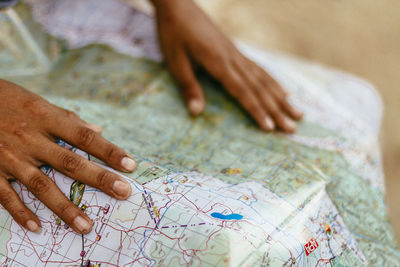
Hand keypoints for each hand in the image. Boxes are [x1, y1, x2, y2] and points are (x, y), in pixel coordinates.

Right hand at [0, 79, 136, 233]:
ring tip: (85, 225)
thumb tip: (97, 131)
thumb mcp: (39, 103)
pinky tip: (38, 227)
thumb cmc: (8, 100)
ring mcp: (9, 157)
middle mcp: (30, 139)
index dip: (109, 151)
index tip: (130, 164)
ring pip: (41, 186)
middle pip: (70, 162)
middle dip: (99, 179)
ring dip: (64, 208)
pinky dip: (21, 213)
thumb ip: (68, 119)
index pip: (84, 137)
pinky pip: (6, 196)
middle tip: (123, 192)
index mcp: (45, 119)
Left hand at [152, 0, 301, 131]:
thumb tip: (196, 112)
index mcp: (219, 62)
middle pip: (259, 88)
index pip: (242, 91)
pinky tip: (283, 90)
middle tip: (293, 127)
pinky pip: (259, 69)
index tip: (270, 128)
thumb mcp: (175, 61)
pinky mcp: (235, 51)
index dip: (256, 110)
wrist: (178, 4)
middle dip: (277, 110)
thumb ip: (188, 86)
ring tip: (298, 112)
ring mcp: (237, 54)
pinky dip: (273, 81)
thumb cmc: (173, 32)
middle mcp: (234, 59)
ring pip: (264, 79)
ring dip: (281, 98)